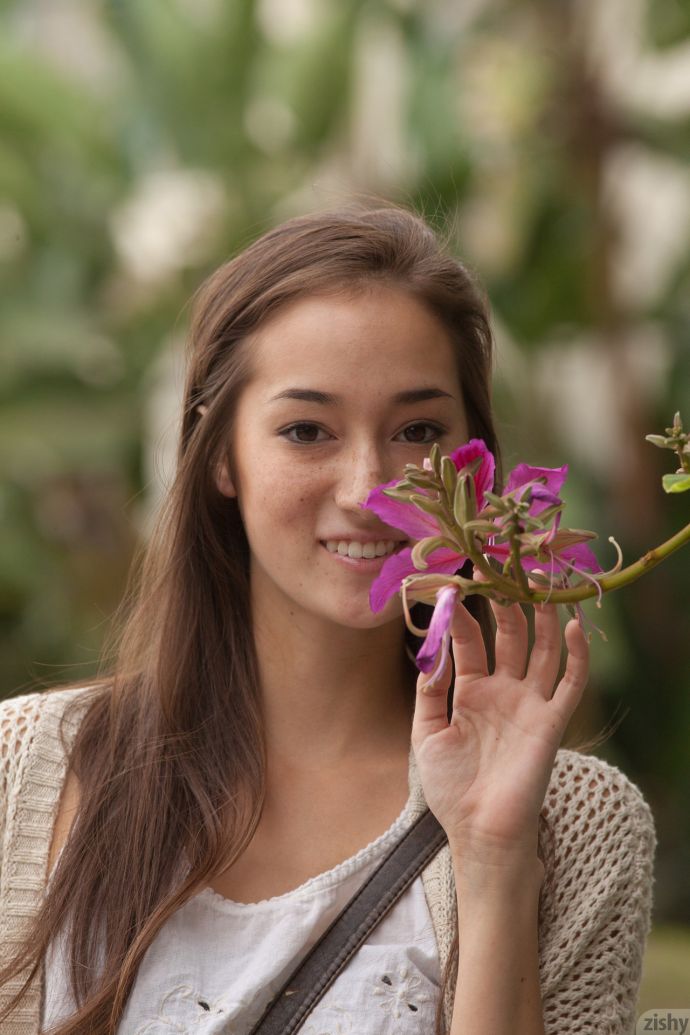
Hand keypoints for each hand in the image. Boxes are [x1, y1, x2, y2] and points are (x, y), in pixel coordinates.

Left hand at [410, 591, 588, 873]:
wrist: (478, 831)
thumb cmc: (450, 788)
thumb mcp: (427, 734)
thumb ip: (429, 692)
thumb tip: (429, 651)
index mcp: (472, 692)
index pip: (471, 641)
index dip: (463, 614)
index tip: (453, 584)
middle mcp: (504, 692)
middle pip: (510, 636)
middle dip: (507, 602)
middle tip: (502, 566)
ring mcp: (529, 705)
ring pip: (542, 650)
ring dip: (544, 616)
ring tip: (540, 580)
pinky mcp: (551, 722)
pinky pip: (570, 684)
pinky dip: (576, 655)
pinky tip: (574, 625)